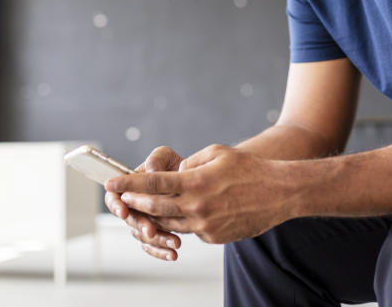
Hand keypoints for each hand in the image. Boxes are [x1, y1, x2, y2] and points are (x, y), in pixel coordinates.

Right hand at [104, 146, 183, 260]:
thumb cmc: (175, 167)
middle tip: (151, 230)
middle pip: (129, 220)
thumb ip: (156, 160)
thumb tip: (152, 171)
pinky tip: (173, 254)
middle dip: (140, 225)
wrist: (196, 183)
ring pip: (143, 236)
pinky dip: (161, 251)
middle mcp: (135, 205)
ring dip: (157, 240)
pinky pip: (153, 246)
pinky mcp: (156, 234)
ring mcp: (145, 221)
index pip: (114, 197)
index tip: (124, 211)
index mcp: (130, 186)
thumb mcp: (166, 157)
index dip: (116, 205)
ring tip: (175, 242)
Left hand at [106, 144, 291, 244]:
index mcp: (196, 182)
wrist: (279, 193)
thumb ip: (190, 163)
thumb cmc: (249, 169)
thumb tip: (173, 174)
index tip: (111, 183)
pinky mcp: (214, 237)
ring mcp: (206, 225)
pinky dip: (182, 221)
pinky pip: (190, 230)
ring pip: (170, 223)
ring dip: (154, 216)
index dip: (129, 185)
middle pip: (155, 208)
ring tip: (144, 208)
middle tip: (120, 198)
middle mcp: (198, 206)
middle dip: (134, 203)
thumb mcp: (216, 154)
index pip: (153, 184)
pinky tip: (184, 212)